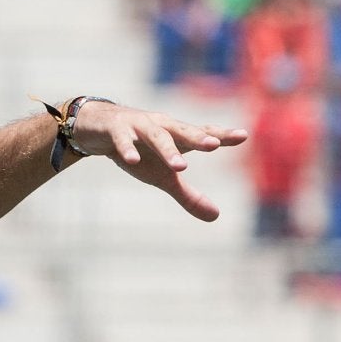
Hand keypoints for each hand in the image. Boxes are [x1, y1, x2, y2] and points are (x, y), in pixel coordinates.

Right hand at [69, 101, 248, 220]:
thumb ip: (189, 195)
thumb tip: (216, 216)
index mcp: (176, 135)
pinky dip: (127, 149)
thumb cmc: (139, 151)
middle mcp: (161, 126)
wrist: (98, 128)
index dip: (221, 135)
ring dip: (167, 149)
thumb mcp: (164, 177)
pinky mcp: (115, 129)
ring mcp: (138, 125)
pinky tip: (133, 161)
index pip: (202, 134)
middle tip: (214, 144)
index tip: (242, 136)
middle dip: (198, 137)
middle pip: (182, 131)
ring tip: (181, 166)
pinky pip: (122, 139)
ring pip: (156, 136)